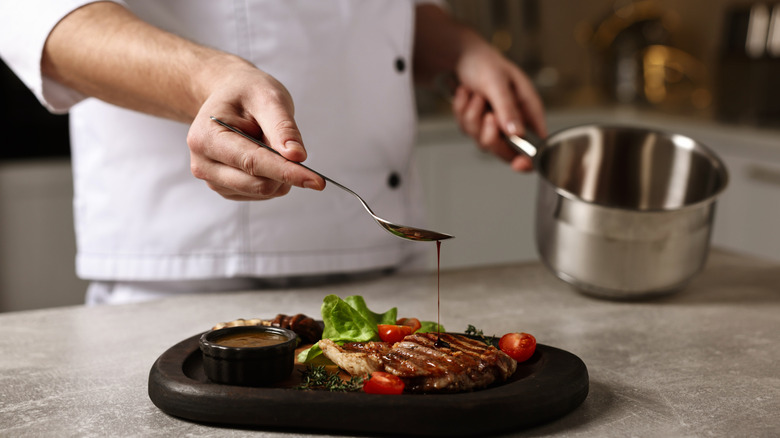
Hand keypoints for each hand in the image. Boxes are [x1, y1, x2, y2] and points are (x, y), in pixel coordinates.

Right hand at [187, 61, 324, 200]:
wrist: (230, 96)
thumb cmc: (246, 93)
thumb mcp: (268, 97)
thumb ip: (282, 127)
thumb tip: (296, 157)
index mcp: (206, 138)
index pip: (253, 163)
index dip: (287, 172)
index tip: (316, 181)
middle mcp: (203, 164)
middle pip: (258, 184)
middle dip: (286, 171)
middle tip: (293, 147)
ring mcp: (213, 180)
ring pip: (263, 192)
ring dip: (279, 174)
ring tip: (269, 142)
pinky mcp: (226, 188)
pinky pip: (261, 194)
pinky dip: (274, 178)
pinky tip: (266, 156)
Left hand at [452, 39, 545, 171]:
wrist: (460, 56)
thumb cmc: (484, 63)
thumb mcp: (497, 83)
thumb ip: (507, 108)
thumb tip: (517, 133)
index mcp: (529, 109)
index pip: (537, 142)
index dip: (530, 158)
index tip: (520, 164)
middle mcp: (514, 120)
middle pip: (505, 149)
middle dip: (489, 133)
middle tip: (488, 114)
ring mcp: (494, 124)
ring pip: (481, 140)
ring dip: (472, 116)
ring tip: (475, 95)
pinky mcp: (477, 124)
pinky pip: (466, 130)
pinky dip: (462, 111)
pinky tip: (466, 95)